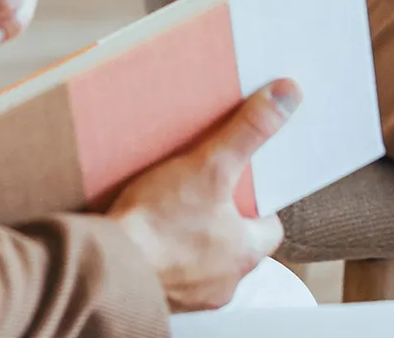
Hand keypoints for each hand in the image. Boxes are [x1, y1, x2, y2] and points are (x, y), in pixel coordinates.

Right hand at [108, 81, 300, 311]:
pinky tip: (152, 229)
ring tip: (178, 205)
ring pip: (205, 259)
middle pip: (237, 243)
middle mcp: (222, 283)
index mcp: (243, 255)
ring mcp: (190, 295)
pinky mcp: (159, 296)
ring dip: (195, 237)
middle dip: (225, 218)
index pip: (270, 228)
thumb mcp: (210, 165)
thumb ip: (249, 131)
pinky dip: (167, 252)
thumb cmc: (158, 224)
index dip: (261, 203)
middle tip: (208, 188)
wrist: (105, 266)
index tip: (247, 184)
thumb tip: (288, 96)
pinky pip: (173, 271)